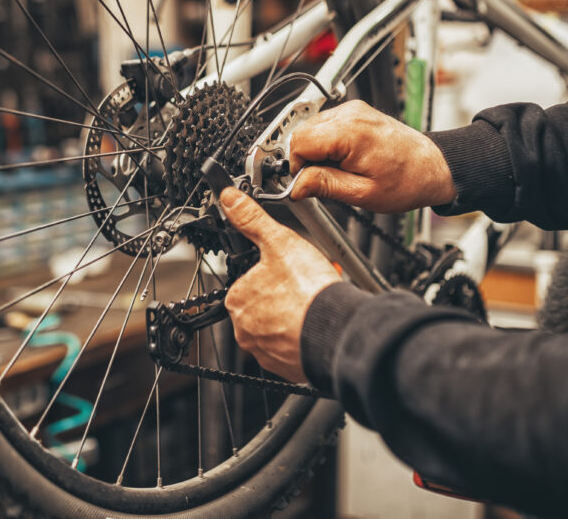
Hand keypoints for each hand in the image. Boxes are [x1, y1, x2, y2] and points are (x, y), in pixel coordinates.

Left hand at [220, 187, 340, 382]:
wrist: (336, 332)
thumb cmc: (307, 292)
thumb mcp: (279, 241)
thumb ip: (251, 219)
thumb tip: (230, 199)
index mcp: (236, 300)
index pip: (247, 280)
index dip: (270, 271)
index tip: (287, 268)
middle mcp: (245, 331)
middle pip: (264, 304)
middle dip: (284, 293)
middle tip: (305, 284)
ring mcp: (265, 352)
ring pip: (279, 326)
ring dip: (295, 314)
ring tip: (315, 301)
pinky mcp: (287, 367)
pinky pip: (293, 348)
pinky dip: (304, 336)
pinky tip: (319, 322)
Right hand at [289, 99, 455, 211]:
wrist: (433, 167)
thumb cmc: (408, 180)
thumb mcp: (362, 193)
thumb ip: (324, 185)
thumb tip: (295, 185)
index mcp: (350, 132)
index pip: (299, 142)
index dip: (297, 166)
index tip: (306, 183)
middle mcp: (350, 114)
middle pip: (301, 133)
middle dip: (306, 159)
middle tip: (323, 179)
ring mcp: (353, 110)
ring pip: (311, 128)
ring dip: (316, 151)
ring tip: (339, 169)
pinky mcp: (355, 112)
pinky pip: (325, 126)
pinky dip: (326, 144)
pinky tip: (343, 158)